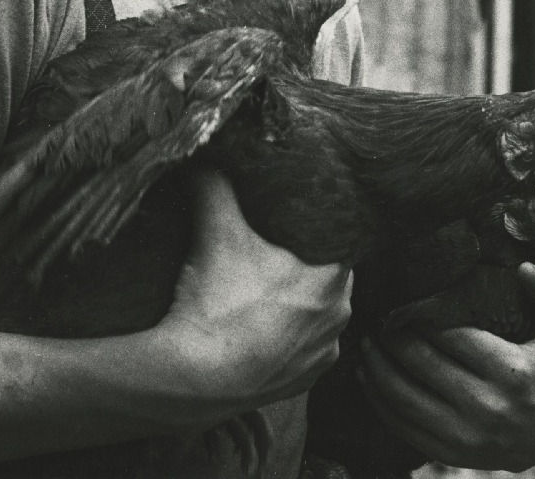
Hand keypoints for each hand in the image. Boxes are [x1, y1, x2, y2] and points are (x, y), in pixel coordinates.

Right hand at [152, 172, 351, 421]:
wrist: (193, 377)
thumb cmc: (215, 302)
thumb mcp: (216, 232)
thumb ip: (216, 187)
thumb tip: (206, 155)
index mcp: (333, 273)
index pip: (336, 239)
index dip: (314, 230)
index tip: (291, 226)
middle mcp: (341, 311)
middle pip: (328, 275)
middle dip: (304, 267)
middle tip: (271, 258)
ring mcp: (326, 349)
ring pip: (319, 313)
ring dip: (298, 305)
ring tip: (264, 295)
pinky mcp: (309, 379)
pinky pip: (307, 349)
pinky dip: (290, 340)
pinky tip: (266, 331)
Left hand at [359, 262, 534, 470]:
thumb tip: (523, 267)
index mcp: (513, 372)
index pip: (454, 337)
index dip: (425, 317)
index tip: (407, 301)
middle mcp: (488, 407)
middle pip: (424, 365)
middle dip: (395, 338)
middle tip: (379, 317)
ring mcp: (466, 436)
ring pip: (405, 397)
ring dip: (378, 368)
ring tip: (366, 344)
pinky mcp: (448, 453)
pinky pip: (402, 425)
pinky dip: (379, 400)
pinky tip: (368, 377)